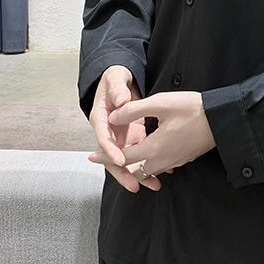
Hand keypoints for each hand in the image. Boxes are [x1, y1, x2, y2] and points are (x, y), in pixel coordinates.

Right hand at [89, 68, 146, 194]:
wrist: (121, 83)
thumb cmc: (115, 79)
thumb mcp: (115, 78)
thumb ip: (118, 89)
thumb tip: (120, 100)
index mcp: (100, 119)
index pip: (103, 138)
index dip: (110, 151)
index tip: (120, 160)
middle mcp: (109, 133)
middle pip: (112, 158)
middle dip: (123, 173)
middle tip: (134, 185)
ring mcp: (121, 138)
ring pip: (127, 161)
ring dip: (140, 174)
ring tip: (154, 184)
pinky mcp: (132, 139)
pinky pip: (140, 155)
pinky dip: (150, 164)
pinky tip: (163, 172)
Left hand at [110, 89, 215, 188]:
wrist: (221, 121)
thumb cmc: (192, 109)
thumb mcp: (160, 103)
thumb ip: (133, 110)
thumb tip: (113, 116)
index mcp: (153, 149)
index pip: (122, 158)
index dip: (105, 157)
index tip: (92, 157)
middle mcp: (161, 161)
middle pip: (133, 170)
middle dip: (119, 165)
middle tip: (106, 158)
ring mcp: (173, 163)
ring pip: (147, 171)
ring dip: (135, 166)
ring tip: (125, 156)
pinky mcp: (182, 160)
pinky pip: (161, 167)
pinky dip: (150, 164)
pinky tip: (149, 153)